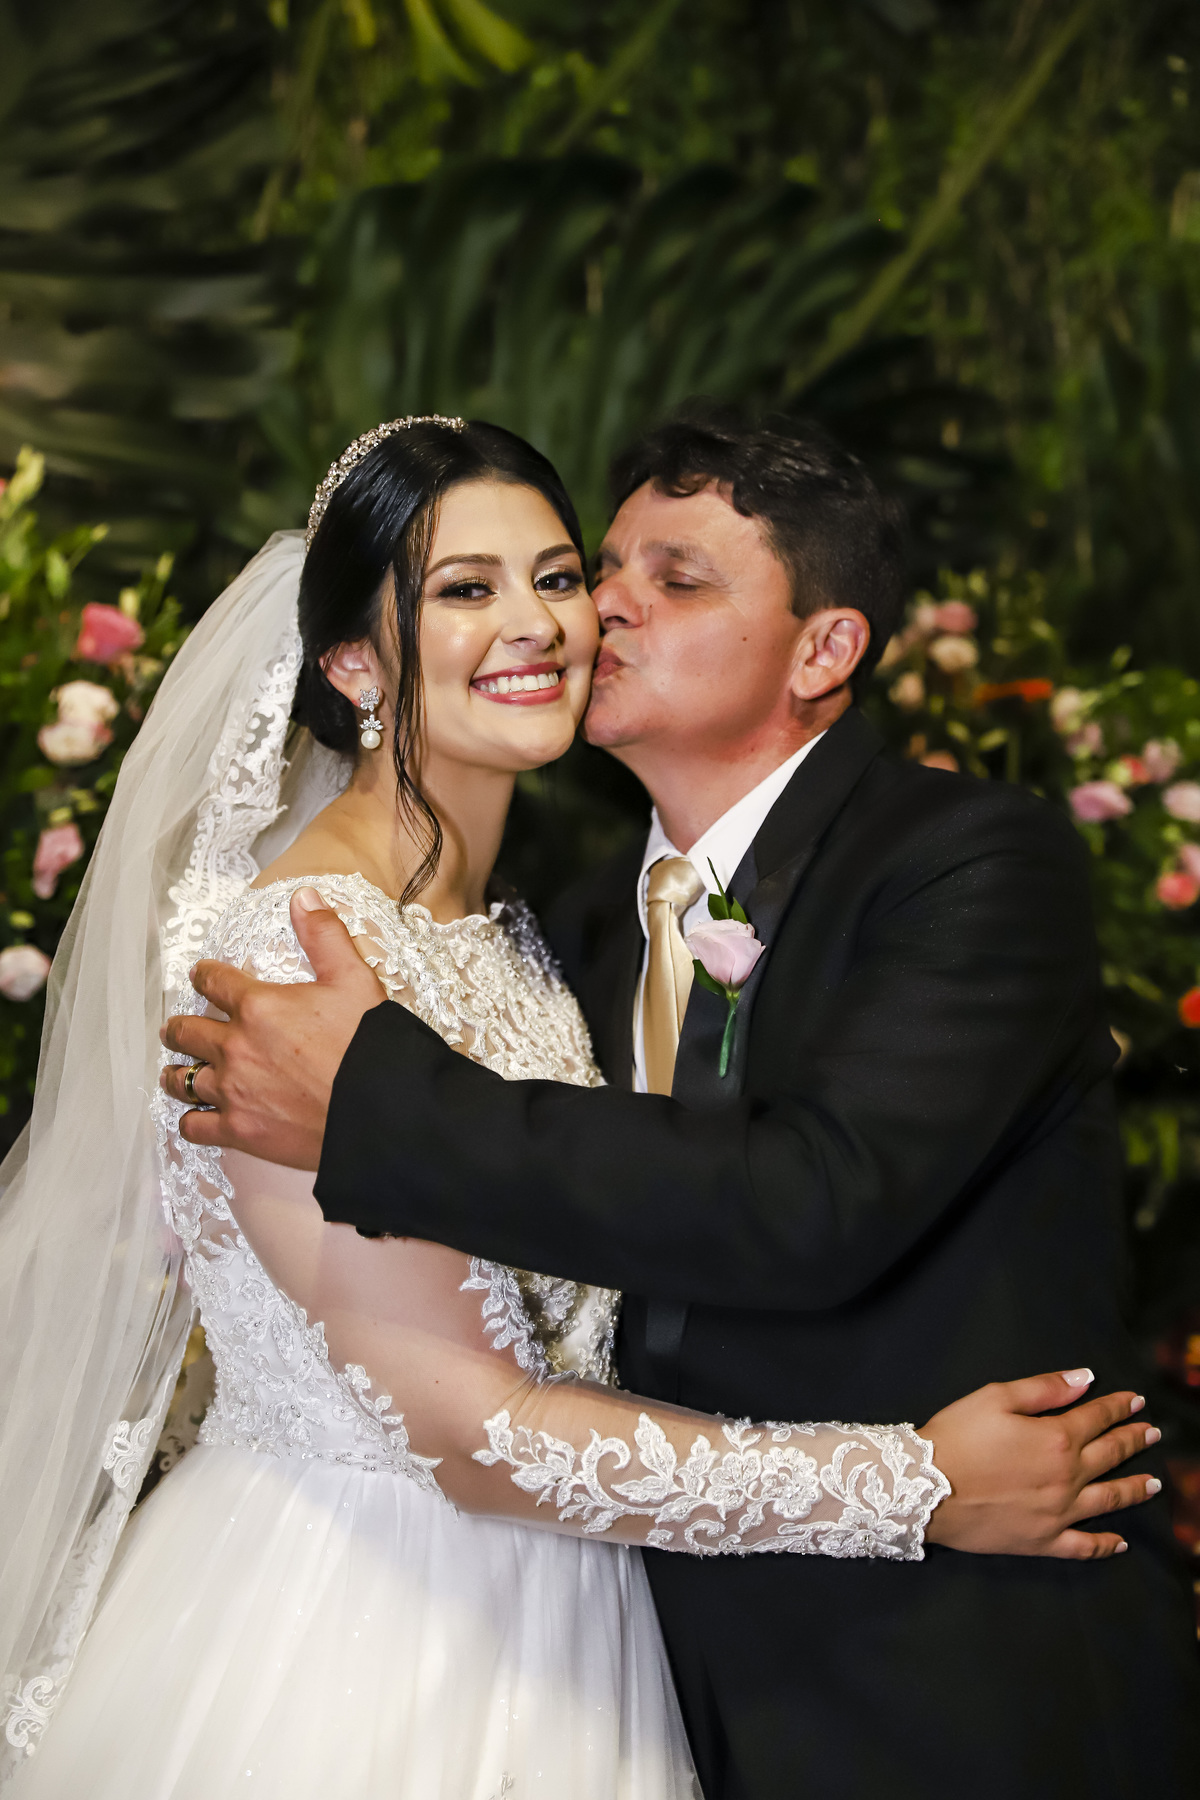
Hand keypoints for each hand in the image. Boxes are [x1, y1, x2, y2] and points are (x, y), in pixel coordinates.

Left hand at [159, 888, 384, 1168]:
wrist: (379, 1109)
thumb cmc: (368, 1045)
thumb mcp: (354, 979)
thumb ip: (324, 935)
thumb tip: (303, 896)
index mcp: (258, 1005)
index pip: (214, 982)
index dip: (204, 976)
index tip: (200, 976)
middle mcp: (235, 1047)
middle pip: (185, 1032)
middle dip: (178, 1028)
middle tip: (176, 1029)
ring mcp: (233, 1091)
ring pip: (181, 1080)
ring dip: (176, 1074)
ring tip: (175, 1072)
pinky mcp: (238, 1130)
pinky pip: (194, 1126)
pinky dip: (191, 1121)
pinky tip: (195, 1117)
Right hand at [921, 1368, 1161, 1558]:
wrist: (925, 1488)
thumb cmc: (957, 1437)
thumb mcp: (996, 1397)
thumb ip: (1045, 1389)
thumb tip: (1085, 1379)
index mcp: (1057, 1438)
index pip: (1096, 1417)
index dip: (1118, 1407)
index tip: (1136, 1401)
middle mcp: (1067, 1477)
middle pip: (1110, 1455)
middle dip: (1133, 1440)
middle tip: (1152, 1433)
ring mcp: (1059, 1513)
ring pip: (1109, 1500)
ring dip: (1135, 1488)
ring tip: (1155, 1483)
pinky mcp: (1044, 1541)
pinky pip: (1084, 1546)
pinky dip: (1106, 1545)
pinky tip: (1121, 1542)